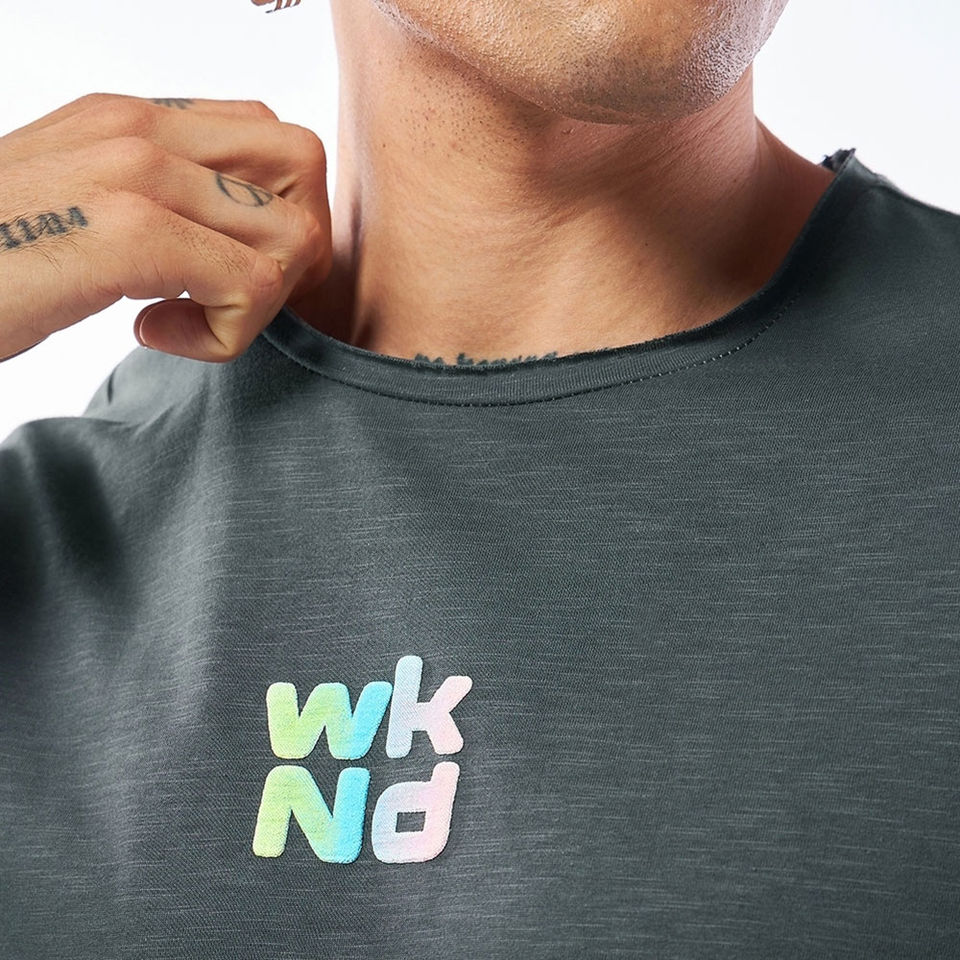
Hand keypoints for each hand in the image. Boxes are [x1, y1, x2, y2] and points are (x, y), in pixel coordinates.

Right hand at [0, 92, 331, 361]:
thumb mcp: (77, 205)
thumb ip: (156, 199)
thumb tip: (230, 231)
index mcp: (132, 117)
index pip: (274, 137)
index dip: (281, 212)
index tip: (227, 268)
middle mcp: (141, 128)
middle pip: (305, 168)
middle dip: (292, 247)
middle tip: (229, 295)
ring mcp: (135, 173)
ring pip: (293, 232)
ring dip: (260, 296)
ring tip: (185, 317)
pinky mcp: (127, 234)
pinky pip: (252, 286)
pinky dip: (226, 334)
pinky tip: (154, 334)